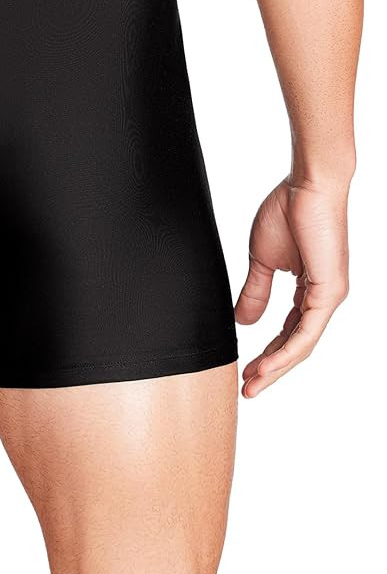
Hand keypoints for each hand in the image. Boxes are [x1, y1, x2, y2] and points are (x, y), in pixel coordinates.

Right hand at [235, 177, 349, 397]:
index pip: (288, 331)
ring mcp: (330, 296)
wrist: (307, 185)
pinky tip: (269, 365)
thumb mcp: (262, 259)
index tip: (245, 370)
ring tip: (253, 384)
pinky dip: (287, 351)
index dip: (267, 352)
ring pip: (302, 344)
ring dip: (276, 367)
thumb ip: (256, 291)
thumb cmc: (289, 210)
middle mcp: (324, 297)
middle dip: (270, 369)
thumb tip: (244, 321)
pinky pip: (307, 331)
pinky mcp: (329, 291)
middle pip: (296, 345)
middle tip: (248, 388)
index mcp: (310, 289)